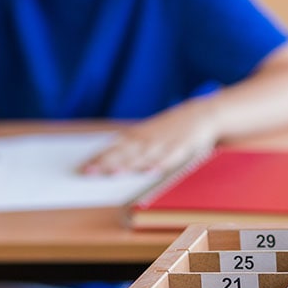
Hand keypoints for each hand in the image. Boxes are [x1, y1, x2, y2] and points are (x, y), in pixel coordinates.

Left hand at [81, 98, 218, 174]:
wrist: (205, 113)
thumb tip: (109, 154)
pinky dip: (159, 165)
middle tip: (89, 172)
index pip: (115, 146)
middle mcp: (150, 139)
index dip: (99, 156)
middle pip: (125, 152)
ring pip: (144, 156)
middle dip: (107, 163)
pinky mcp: (182, 148)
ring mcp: (165, 143)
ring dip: (129, 165)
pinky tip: (149, 173)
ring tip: (114, 174)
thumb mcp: (152, 130)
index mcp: (140, 134)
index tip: (83, 167)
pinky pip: (169, 159)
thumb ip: (134, 142)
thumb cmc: (174, 126)